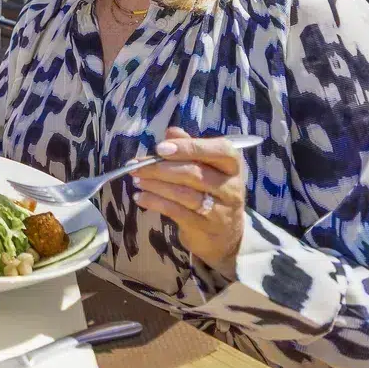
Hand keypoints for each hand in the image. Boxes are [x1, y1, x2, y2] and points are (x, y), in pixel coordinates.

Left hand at [131, 127, 247, 275]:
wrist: (224, 236)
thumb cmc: (211, 192)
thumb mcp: (206, 167)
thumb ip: (190, 147)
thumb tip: (171, 131)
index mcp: (232, 166)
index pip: (220, 150)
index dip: (189, 147)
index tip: (160, 148)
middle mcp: (231, 187)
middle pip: (194, 173)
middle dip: (160, 168)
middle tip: (136, 165)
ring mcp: (220, 210)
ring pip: (183, 193)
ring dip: (154, 185)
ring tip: (136, 179)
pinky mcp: (205, 228)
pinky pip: (176, 212)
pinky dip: (155, 202)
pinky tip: (140, 197)